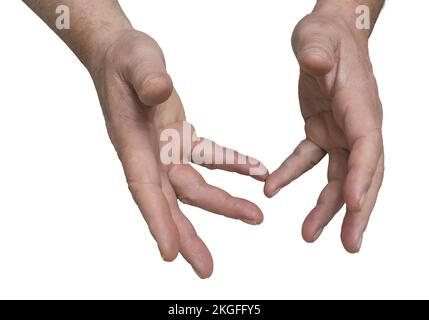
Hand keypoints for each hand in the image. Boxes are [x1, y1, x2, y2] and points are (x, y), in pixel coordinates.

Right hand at [91, 30, 267, 277]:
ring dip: (224, 203)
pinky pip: (210, 156)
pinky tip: (256, 170)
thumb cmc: (125, 59)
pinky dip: (233, 165)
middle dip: (188, 236)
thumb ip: (148, 79)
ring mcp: (166, 149)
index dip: (157, 222)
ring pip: (195, 185)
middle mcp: (150, 155)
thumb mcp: (136, 61)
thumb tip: (160, 92)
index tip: (170, 254)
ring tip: (255, 217)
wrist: (123, 56)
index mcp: (134, 144)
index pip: (144, 189)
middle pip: (170, 201)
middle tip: (206, 269)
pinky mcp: (180, 137)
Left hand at [265, 4, 383, 252]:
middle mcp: (358, 124)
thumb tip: (315, 62)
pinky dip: (292, 175)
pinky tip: (273, 188)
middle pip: (363, 174)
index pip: (368, 147)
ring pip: (339, 176)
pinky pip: (309, 159)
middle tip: (349, 244)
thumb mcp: (317, 38)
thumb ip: (317, 53)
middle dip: (357, 210)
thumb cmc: (327, 34)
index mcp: (361, 106)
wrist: (328, 34)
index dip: (362, 177)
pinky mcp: (323, 131)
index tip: (352, 206)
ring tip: (308, 234)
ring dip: (327, 207)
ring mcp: (342, 131)